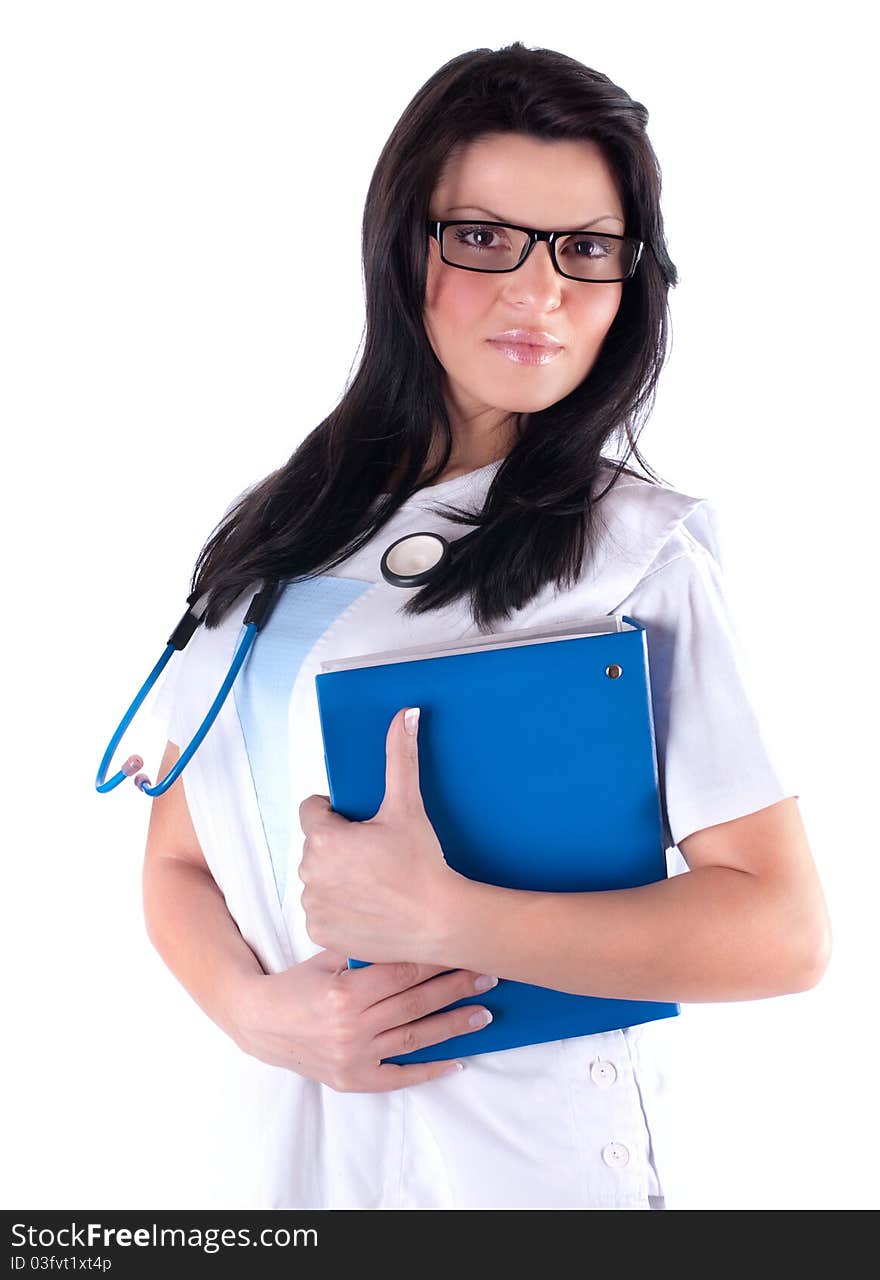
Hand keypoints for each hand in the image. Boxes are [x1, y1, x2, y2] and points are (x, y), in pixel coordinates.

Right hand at [232, 949, 498, 1090]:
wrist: (259, 1023)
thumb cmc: (295, 983)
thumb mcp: (324, 956)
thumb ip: (364, 949)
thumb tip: (410, 928)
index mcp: (344, 991)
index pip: (402, 972)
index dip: (437, 960)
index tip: (464, 948)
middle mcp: (351, 1026)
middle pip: (416, 1003)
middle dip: (456, 987)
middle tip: (489, 975)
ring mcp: (353, 1056)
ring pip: (415, 1037)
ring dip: (453, 1025)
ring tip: (484, 1014)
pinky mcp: (352, 1079)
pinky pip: (398, 1077)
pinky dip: (429, 1071)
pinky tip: (458, 1062)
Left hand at [298, 706, 458, 962]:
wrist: (440, 921)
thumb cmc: (422, 863)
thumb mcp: (408, 806)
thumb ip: (400, 757)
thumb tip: (406, 714)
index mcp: (323, 837)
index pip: (312, 811)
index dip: (337, 814)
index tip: (362, 826)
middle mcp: (309, 872)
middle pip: (315, 846)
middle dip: (337, 847)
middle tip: (374, 856)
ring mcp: (312, 905)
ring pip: (317, 879)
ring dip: (335, 877)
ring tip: (373, 883)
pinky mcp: (318, 932)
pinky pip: (320, 912)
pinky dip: (337, 909)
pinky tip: (366, 907)